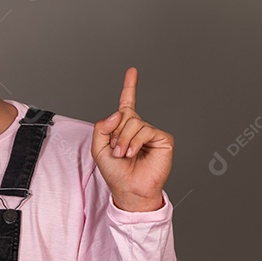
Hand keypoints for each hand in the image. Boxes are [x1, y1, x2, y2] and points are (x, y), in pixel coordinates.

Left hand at [91, 68, 173, 211]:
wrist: (128, 189)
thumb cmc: (115, 172)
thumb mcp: (98, 148)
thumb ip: (101, 127)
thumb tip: (118, 112)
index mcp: (124, 128)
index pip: (127, 103)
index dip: (130, 86)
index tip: (132, 71)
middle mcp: (139, 128)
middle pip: (124, 115)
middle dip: (115, 133)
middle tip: (116, 151)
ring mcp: (152, 133)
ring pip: (133, 122)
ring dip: (123, 140)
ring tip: (123, 154)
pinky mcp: (163, 139)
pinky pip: (145, 130)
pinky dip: (134, 142)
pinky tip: (132, 153)